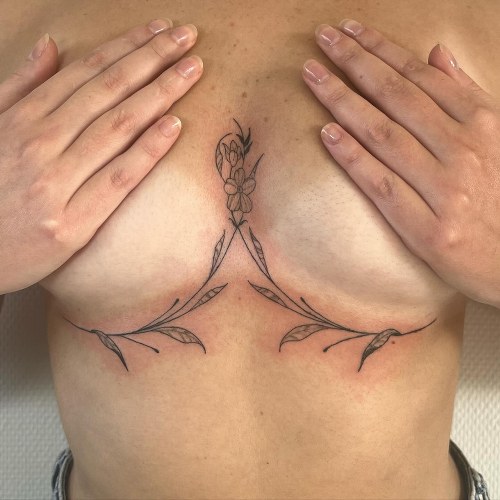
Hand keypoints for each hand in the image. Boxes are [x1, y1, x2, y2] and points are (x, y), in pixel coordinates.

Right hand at [0, 20, 202, 294]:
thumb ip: (20, 88)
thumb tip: (51, 46)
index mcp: (22, 119)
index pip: (85, 72)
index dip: (127, 47)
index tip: (159, 30)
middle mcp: (40, 143)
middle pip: (107, 91)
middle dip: (151, 58)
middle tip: (187, 36)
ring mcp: (56, 182)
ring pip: (116, 126)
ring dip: (159, 93)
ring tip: (192, 69)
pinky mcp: (72, 222)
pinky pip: (117, 177)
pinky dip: (147, 149)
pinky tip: (175, 126)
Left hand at [303, 19, 499, 307]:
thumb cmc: (499, 196)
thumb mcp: (497, 138)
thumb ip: (467, 94)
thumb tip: (437, 52)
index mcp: (481, 124)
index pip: (420, 76)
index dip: (380, 49)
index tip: (348, 30)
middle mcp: (463, 150)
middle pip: (397, 97)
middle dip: (355, 63)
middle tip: (322, 39)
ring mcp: (444, 190)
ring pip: (384, 135)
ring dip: (343, 101)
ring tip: (311, 76)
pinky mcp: (427, 228)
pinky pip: (381, 184)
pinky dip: (353, 158)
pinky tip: (327, 134)